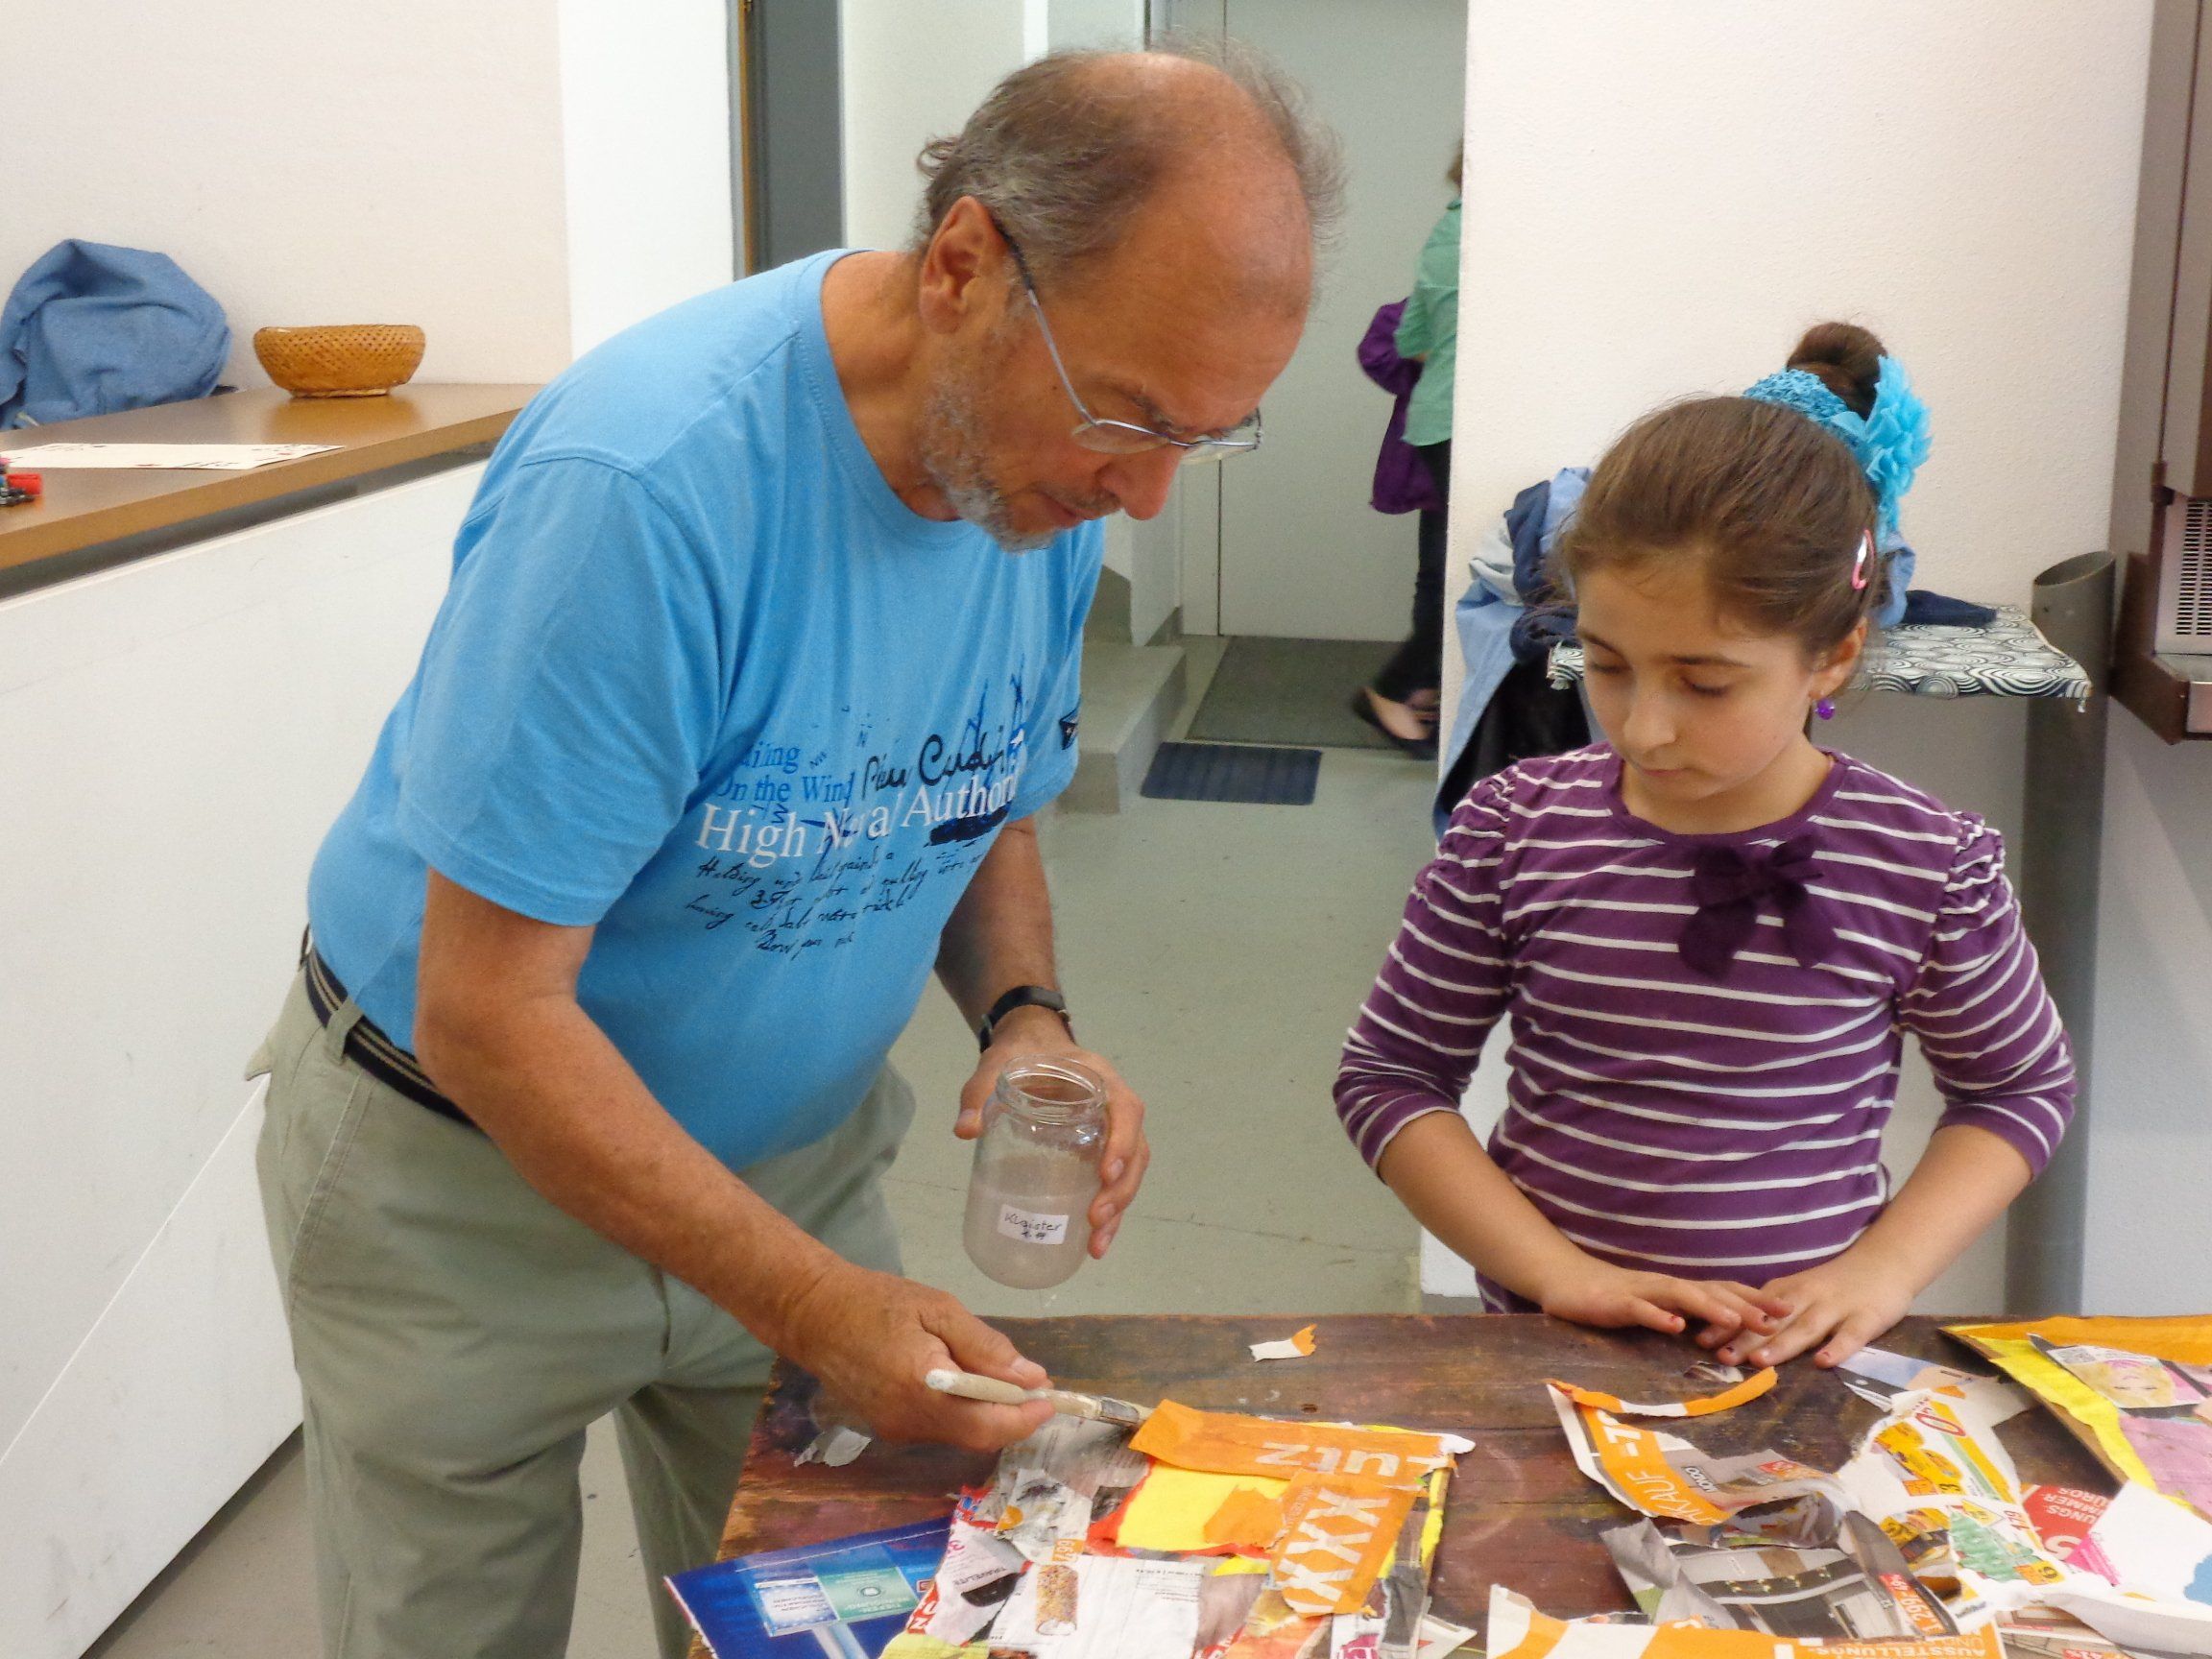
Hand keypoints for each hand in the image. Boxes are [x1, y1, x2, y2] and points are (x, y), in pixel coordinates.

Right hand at [774, 1259, 1056, 1449]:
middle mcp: (909, 1422)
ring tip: (1000, 1375)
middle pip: (977, 1434)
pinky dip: (962, 1409)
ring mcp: (896, 1430)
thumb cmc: (877, 1301)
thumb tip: (1030, 1376)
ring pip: (959, 1432)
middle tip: (1033, 1386)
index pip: (987, 1424)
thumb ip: (985, 1345)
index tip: (1051, 1398)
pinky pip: (938, 1426)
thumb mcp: (938, 1309)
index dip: (1025, 1417)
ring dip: (987, 1412)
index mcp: (922, 1389)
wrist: (813, 1314)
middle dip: (1011, 1415)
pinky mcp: (887, 1428)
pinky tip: (966, 1380)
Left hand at [956, 1008, 1149, 1257]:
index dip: (1122, 1142)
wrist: (1029, 1046)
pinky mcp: (1099, 1150)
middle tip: (1095, 1220)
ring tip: (1095, 1244)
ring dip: (1119, 1208)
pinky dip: (1109, 1211)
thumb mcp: (996, 1067)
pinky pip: (1114, 1181)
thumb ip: (980, 1094)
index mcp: (1098, 1079)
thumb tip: (965, 1130)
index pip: (1126, 1109)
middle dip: (1121, 1189)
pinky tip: (1091, 1242)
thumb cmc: (1020, 1054)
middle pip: (1137, 1150)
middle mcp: (1114, 1105)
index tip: (1104, 1173)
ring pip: (1131, 1171)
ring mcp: (1111, 1130)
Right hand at [1534, 1255, 1789, 1342]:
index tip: (1790, 1310)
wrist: (1570, 1282)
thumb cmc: (1618, 1298)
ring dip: (1709, 1308)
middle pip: (1711, 1292)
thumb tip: (1730, 1328)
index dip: (1756, 1299)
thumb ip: (1689, 1313)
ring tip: (1735, 1321)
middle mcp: (1667, 1287)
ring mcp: (1643, 1293)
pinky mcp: (1617, 1303)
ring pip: (1681, 1296)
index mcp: (1680, 1289)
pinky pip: (1640, 1309)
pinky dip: (1658, 1317)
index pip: (1724, 1291)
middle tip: (1778, 1319)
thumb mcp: (1661, 1307)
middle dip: (1745, 1305)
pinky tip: (1674, 1327)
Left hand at [1712, 1254, 1911, 1368]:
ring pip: (1806, 1327)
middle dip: (1746, 1338)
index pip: (1752, 1309)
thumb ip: (1771, 1311)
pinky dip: (1837, 1348)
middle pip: (1773, 1320)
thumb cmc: (1834, 1284)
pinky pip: (1851, 1335)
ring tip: (1760, 1361)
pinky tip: (1822, 1363)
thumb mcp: (1799, 1291)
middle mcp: (1808, 1297)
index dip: (1728, 1323)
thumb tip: (1730, 1332)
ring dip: (1782, 1344)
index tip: (1702, 1340)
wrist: (1884, 1262)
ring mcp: (1837, 1307)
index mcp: (1787, 1291)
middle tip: (1722, 1357)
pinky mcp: (1867, 1318)